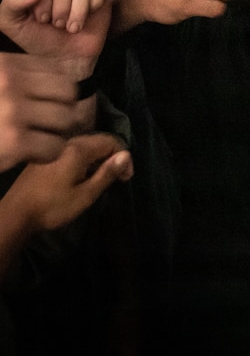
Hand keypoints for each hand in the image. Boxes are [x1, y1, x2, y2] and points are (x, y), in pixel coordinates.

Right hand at [0, 52, 83, 169]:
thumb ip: (13, 77)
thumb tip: (59, 87)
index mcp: (4, 66)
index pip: (57, 72)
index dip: (58, 91)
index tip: (50, 103)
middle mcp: (11, 84)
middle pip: (68, 93)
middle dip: (62, 110)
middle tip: (50, 123)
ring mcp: (14, 112)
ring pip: (65, 120)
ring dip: (56, 133)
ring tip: (40, 138)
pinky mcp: (14, 142)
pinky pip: (53, 147)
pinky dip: (47, 153)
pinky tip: (31, 154)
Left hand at [3, 0, 111, 76]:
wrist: (65, 54)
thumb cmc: (36, 36)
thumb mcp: (12, 23)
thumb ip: (12, 3)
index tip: (42, 19)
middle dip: (62, 4)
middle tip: (58, 24)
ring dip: (79, 8)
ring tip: (73, 25)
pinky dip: (96, 2)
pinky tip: (90, 13)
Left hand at [3, 133, 131, 233]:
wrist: (16, 214)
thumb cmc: (54, 206)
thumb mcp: (86, 194)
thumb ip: (107, 172)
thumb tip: (126, 155)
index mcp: (78, 150)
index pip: (111, 141)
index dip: (124, 157)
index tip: (125, 178)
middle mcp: (66, 143)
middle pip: (98, 141)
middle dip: (113, 156)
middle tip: (118, 178)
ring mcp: (55, 150)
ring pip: (86, 145)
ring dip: (100, 158)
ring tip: (103, 178)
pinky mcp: (46, 158)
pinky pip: (73, 151)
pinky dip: (85, 159)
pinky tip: (84, 175)